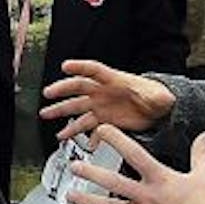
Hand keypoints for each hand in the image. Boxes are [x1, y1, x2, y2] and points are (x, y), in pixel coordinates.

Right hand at [40, 59, 175, 140]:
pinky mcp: (103, 120)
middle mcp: (103, 92)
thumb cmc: (156, 97)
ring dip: (61, 111)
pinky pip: (86, 127)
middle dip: (62, 90)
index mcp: (114, 80)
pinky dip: (77, 133)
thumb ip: (154, 97)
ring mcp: (101, 106)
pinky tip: (68, 136)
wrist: (157, 111)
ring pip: (77, 108)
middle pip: (79, 88)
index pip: (94, 70)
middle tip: (48, 93)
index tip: (66, 66)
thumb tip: (154, 98)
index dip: (80, 67)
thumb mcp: (158, 96)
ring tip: (46, 115)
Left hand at [67, 125, 204, 203]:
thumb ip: (200, 152)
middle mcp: (149, 198)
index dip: (117, 140)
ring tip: (72, 197)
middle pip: (115, 183)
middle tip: (75, 168)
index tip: (103, 130)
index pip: (135, 153)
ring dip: (90, 203)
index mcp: (162, 179)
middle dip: (92, 174)